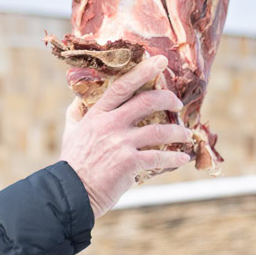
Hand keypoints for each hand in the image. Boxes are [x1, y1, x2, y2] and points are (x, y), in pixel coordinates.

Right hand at [57, 54, 191, 217]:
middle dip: (168, 99)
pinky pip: (159, 157)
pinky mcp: (129, 163)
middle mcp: (110, 125)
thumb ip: (76, 114)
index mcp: (97, 115)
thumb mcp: (70, 133)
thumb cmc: (73, 164)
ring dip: (177, 132)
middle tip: (178, 104)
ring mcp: (120, 144)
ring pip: (159, 131)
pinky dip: (174, 157)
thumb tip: (77, 98)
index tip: (160, 61)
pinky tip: (182, 158)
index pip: (122, 86)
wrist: (71, 193)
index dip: (143, 71)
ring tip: (185, 135)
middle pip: (147, 101)